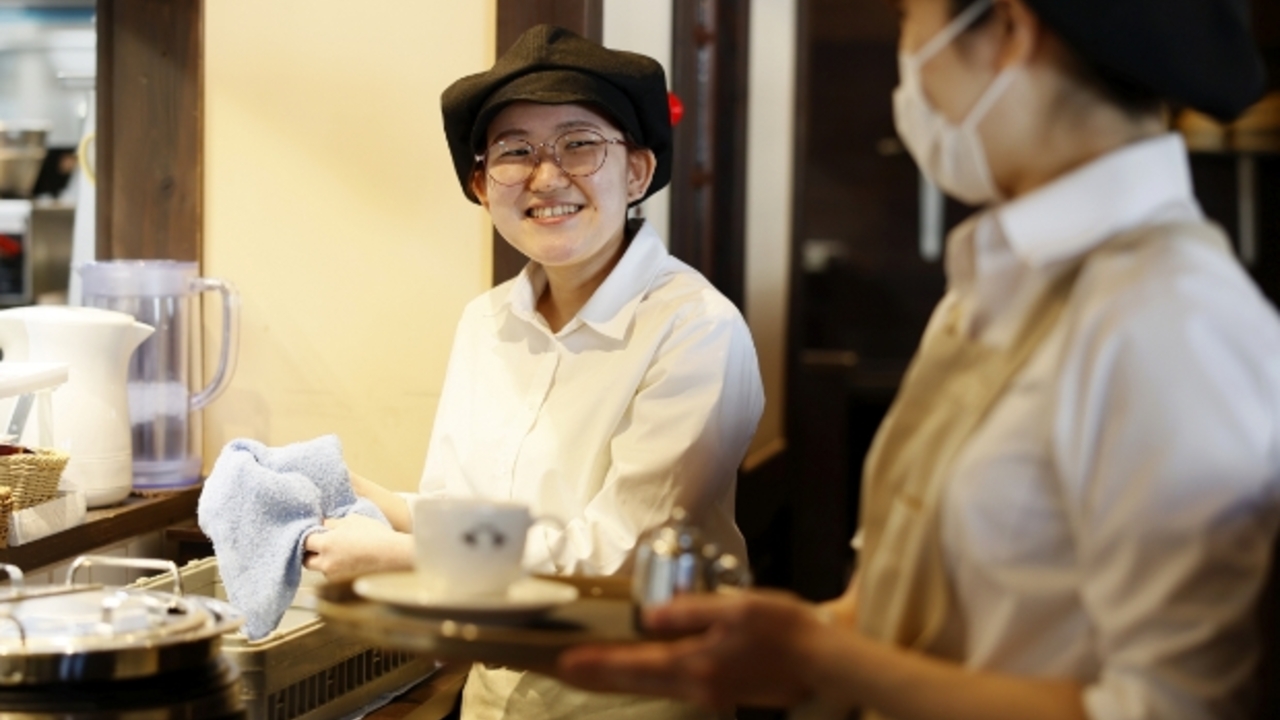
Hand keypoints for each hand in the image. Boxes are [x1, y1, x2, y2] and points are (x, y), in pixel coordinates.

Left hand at [302, 514, 411, 580]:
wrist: (394, 555)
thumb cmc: (375, 536)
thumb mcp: (353, 520)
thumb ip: (333, 523)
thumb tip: (323, 525)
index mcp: (326, 544)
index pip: (304, 541)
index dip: (309, 536)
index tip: (315, 533)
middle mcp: (327, 563)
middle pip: (306, 561)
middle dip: (310, 554)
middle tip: (320, 546)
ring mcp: (335, 576)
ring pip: (321, 570)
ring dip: (325, 562)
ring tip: (342, 553)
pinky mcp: (345, 584)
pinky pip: (334, 576)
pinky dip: (338, 569)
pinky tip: (351, 561)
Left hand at [556, 589, 827, 710]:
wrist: (824, 660)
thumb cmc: (785, 627)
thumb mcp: (736, 608)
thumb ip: (690, 610)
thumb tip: (650, 616)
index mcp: (697, 663)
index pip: (634, 665)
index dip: (597, 663)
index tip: (565, 661)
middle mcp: (698, 685)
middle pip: (635, 683)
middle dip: (597, 676)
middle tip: (563, 670)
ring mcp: (710, 692)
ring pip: (651, 687)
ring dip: (618, 679)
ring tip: (591, 671)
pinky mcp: (723, 691)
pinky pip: (671, 686)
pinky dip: (646, 679)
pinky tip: (640, 671)